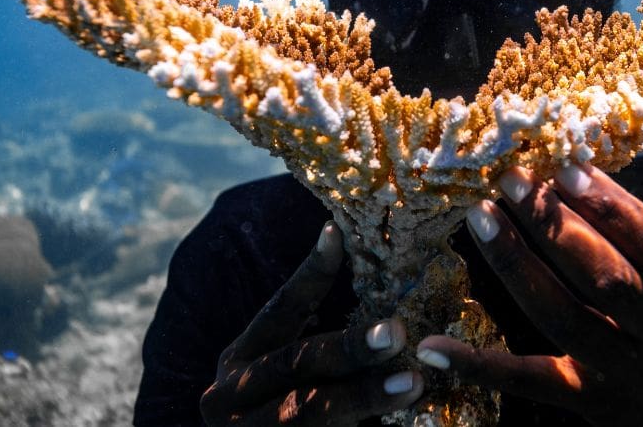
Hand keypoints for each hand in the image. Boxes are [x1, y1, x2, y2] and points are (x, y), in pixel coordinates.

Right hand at [200, 221, 423, 425]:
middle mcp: (231, 396)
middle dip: (349, 348)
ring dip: (364, 396)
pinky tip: (406, 416)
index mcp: (240, 359)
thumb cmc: (289, 410)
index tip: (338, 233)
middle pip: (296, 364)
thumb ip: (321, 344)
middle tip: (395, 332)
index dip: (309, 273)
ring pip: (309, 412)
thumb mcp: (291, 372)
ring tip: (411, 382)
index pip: (278, 309)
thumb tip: (378, 283)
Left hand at [416, 91, 642, 425]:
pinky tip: (431, 344)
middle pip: (607, 281)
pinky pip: (528, 382)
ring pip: (562, 318)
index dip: (613, 208)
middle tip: (508, 179)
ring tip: (479, 216)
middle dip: (555, 228)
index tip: (566, 166)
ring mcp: (623, 372)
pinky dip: (480, 365)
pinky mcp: (584, 400)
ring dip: (517, 268)